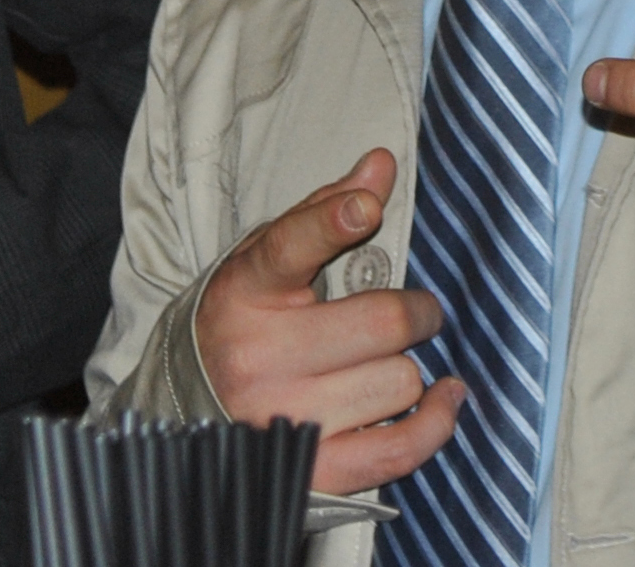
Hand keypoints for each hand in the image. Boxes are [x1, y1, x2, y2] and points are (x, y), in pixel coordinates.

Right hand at [192, 148, 464, 494]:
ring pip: (399, 382)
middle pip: (380, 324)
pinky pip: (398, 450)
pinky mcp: (314, 470)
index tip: (366, 207)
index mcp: (245, 292)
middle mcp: (260, 357)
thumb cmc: (244, 321)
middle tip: (418, 311)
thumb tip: (381, 165)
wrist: (191, 409)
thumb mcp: (266, 259)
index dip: (332, 222)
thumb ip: (324, 210)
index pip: (290, 247)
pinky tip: (443, 398)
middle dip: (418, 312)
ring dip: (408, 369)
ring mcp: (286, 417)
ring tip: (386, 363)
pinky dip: (435, 423)